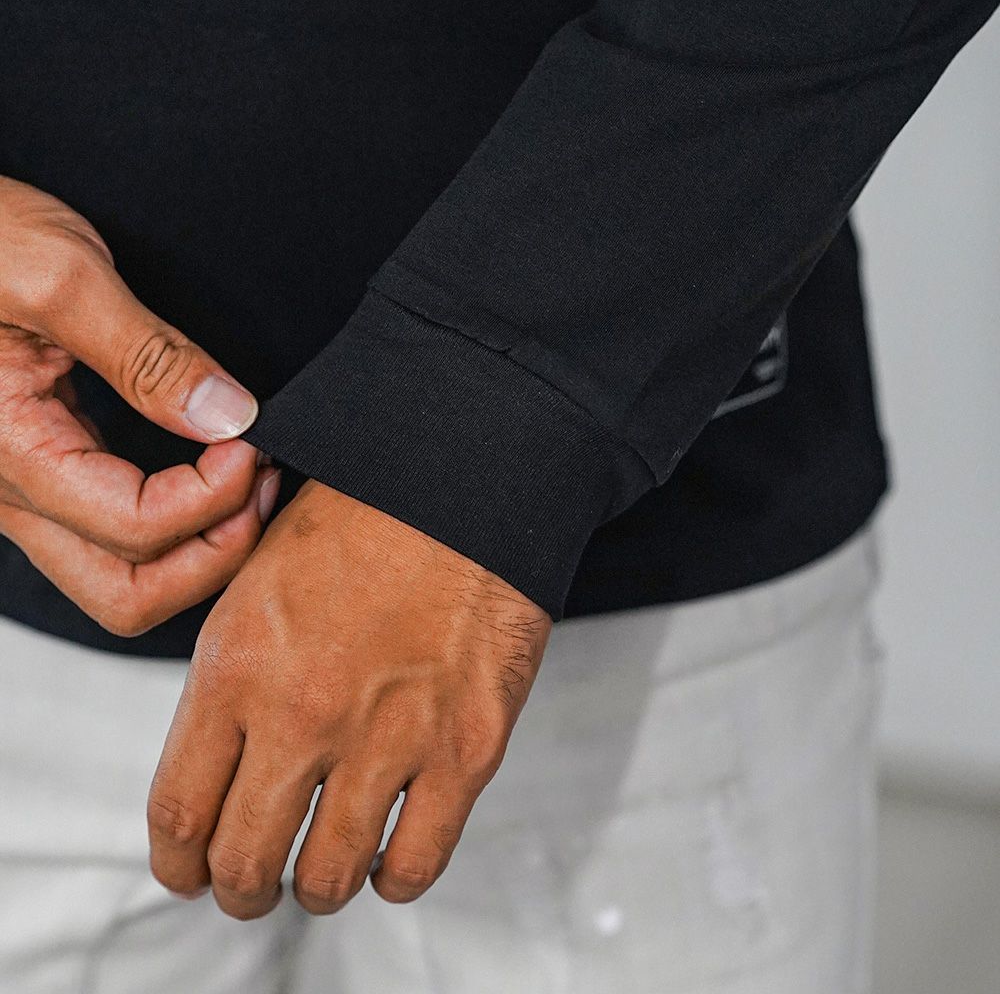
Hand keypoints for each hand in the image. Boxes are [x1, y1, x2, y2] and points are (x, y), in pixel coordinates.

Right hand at [0, 175, 280, 633]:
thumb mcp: (61, 274)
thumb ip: (147, 354)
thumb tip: (227, 416)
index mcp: (9, 451)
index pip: (133, 530)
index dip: (213, 500)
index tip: (253, 442)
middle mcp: (10, 489)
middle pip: (127, 595)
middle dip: (214, 556)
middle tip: (262, 483)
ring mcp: (28, 486)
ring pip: (121, 575)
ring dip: (200, 547)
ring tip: (250, 478)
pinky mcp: (49, 464)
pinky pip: (116, 532)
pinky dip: (179, 521)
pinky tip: (216, 469)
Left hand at [148, 480, 551, 918]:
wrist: (464, 474)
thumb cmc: (364, 511)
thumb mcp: (256, 580)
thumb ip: (231, 677)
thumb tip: (218, 764)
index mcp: (238, 665)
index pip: (179, 812)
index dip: (179, 863)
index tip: (190, 870)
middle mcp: (303, 711)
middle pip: (244, 861)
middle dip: (241, 888)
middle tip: (252, 883)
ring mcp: (386, 736)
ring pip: (326, 878)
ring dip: (316, 888)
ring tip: (322, 873)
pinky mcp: (464, 747)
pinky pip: (416, 862)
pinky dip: (394, 878)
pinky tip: (389, 857)